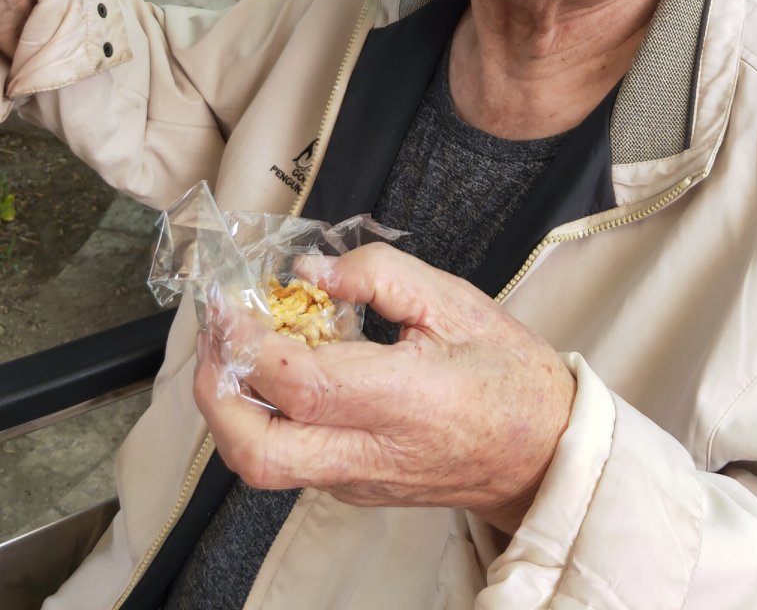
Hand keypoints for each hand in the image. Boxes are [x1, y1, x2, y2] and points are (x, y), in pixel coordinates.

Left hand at [195, 243, 575, 533]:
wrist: (542, 453)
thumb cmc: (507, 373)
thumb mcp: (455, 301)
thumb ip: (379, 276)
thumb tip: (310, 269)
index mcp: (406, 400)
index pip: (301, 384)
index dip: (248, 342)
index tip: (228, 300)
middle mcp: (373, 451)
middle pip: (258, 450)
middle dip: (214, 391)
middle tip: (215, 334)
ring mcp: (357, 478)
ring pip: (262, 465)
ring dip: (228, 407)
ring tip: (234, 347)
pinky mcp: (350, 487)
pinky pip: (287, 460)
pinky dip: (260, 416)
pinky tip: (273, 371)